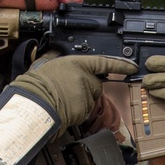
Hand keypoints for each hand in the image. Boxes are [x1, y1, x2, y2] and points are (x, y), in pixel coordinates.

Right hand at [13, 53, 136, 133]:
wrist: (33, 102)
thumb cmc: (36, 84)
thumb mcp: (47, 63)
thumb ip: (59, 60)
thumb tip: (57, 51)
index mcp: (76, 63)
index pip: (104, 62)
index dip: (120, 65)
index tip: (132, 67)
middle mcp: (84, 78)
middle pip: (96, 86)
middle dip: (87, 90)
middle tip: (69, 92)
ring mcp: (85, 95)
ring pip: (90, 100)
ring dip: (80, 102)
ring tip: (62, 100)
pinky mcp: (83, 110)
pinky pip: (83, 112)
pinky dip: (76, 113)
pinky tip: (63, 109)